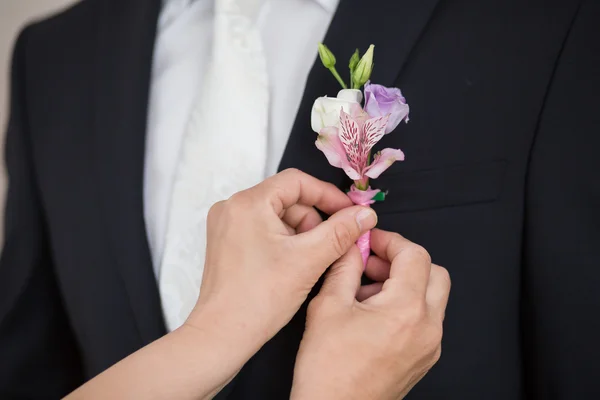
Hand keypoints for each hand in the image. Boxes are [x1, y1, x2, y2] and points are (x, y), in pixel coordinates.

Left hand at [187, 169, 377, 356]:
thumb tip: (366, 214)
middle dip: (315, 219)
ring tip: (314, 259)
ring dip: (302, 232)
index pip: (296, 181)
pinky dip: (285, 241)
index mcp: (248, 203)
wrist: (222, 335)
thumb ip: (341, 232)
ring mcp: (226, 225)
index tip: (350, 213)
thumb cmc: (260, 298)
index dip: (328, 195)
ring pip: (277, 215)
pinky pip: (264, 229)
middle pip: (287, 198)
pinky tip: (296, 264)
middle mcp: (232, 207)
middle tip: (334, 244)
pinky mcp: (226, 242)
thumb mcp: (309, 260)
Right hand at [291, 229, 450, 399]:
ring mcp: (429, 346)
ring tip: (366, 289)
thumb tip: (353, 246)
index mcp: (406, 310)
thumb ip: (345, 267)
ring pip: (432, 296)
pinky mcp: (424, 358)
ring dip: (405, 282)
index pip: (414, 255)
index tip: (370, 241)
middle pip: (433, 272)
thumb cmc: (328, 372)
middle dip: (403, 260)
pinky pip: (426, 318)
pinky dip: (406, 304)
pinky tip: (373, 312)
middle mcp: (427, 328)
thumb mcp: (328, 307)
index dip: (390, 241)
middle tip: (372, 262)